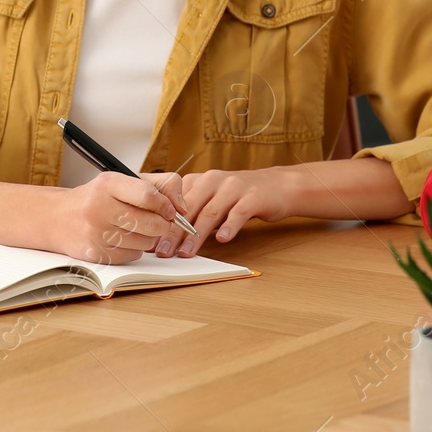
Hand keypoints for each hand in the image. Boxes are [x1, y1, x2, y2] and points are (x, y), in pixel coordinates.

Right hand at [46, 171, 189, 264]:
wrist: (58, 218)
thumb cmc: (97, 198)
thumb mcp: (122, 181)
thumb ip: (159, 185)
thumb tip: (183, 207)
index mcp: (108, 183)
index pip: (148, 195)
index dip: (166, 205)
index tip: (169, 210)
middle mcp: (99, 207)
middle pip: (151, 223)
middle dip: (163, 225)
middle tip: (161, 223)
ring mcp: (96, 233)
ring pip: (144, 242)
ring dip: (148, 238)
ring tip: (136, 229)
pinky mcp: (95, 253)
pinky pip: (132, 256)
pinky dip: (134, 250)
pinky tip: (123, 240)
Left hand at [173, 167, 297, 255]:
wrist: (278, 185)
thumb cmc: (240, 196)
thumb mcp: (213, 198)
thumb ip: (193, 212)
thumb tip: (167, 237)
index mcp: (200, 180)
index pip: (175, 201)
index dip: (162, 221)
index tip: (152, 241)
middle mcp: (214, 180)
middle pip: (189, 208)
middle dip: (174, 231)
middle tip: (163, 251)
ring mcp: (234, 187)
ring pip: (210, 212)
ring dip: (196, 234)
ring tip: (186, 252)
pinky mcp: (253, 197)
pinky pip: (238, 213)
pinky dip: (229, 226)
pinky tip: (222, 240)